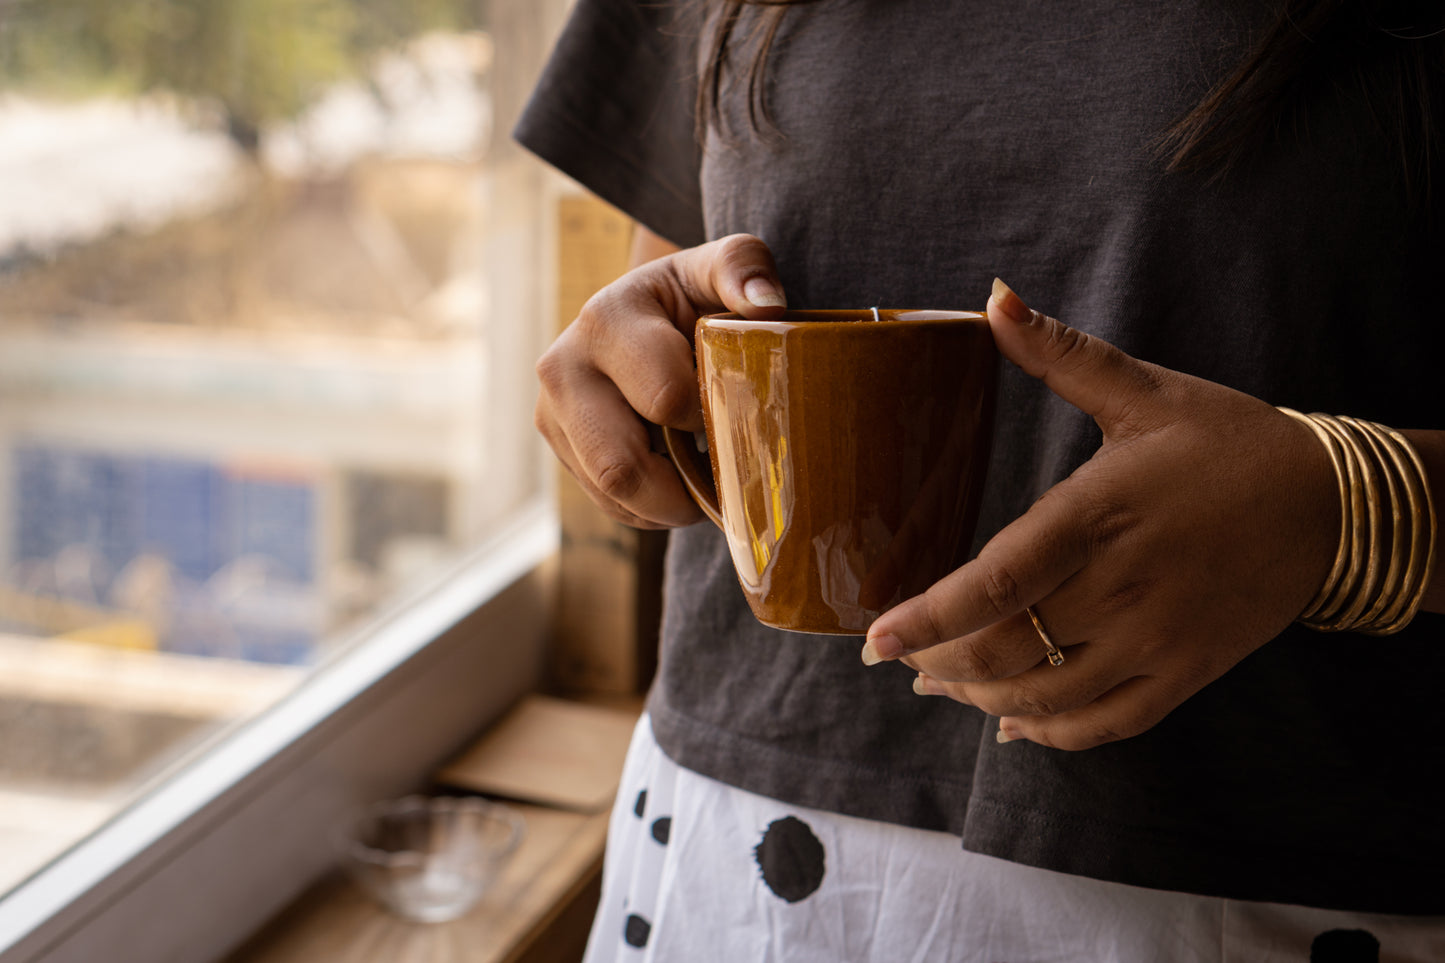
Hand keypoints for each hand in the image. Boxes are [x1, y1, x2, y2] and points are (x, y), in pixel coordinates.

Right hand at [535, 233, 786, 527]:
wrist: (641, 312)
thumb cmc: (689, 295)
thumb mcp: (716, 269)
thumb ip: (743, 268)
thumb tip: (766, 306)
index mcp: (606, 321)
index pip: (665, 399)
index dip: (710, 416)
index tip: (731, 406)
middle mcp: (564, 369)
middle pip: (621, 466)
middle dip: (682, 488)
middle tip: (724, 476)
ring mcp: (553, 413)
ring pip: (612, 492)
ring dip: (668, 502)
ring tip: (702, 476)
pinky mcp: (558, 446)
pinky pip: (606, 502)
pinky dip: (649, 506)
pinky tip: (675, 477)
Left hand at [862, 280, 1339, 749]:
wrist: (1334, 506)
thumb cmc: (1229, 443)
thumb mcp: (1145, 390)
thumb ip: (1060, 353)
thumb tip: (992, 298)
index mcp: (1100, 514)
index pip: (997, 581)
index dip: (929, 618)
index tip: (877, 637)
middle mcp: (1125, 587)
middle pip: (1008, 650)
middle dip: (938, 663)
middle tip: (901, 656)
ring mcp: (1158, 639)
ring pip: (1048, 697)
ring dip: (980, 698)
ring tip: (939, 685)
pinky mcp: (1186, 672)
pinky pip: (1107, 724)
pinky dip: (1051, 733)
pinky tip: (1013, 721)